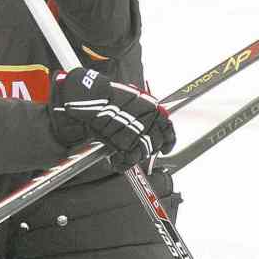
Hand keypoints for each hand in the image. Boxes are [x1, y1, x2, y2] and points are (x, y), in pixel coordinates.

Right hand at [49, 68, 175, 169]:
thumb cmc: (107, 95)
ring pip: (142, 153)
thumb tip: (147, 121)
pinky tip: (116, 161)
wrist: (91, 97)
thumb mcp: (133, 97)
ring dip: (134, 156)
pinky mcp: (123, 143)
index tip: (165, 148)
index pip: (168, 130)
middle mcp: (149, 122)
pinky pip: (127, 159)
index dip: (167, 142)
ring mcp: (137, 133)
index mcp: (154, 110)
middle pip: (155, 144)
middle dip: (146, 149)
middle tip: (136, 149)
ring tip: (124, 155)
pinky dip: (122, 163)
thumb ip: (144, 111)